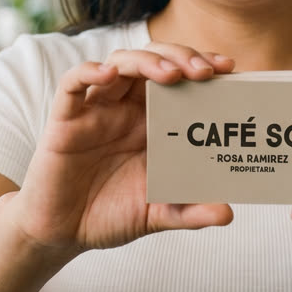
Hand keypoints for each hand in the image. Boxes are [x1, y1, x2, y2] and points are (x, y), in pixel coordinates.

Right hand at [12, 44, 234, 251]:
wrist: (62, 234)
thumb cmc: (109, 216)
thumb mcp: (157, 216)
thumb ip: (190, 212)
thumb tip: (228, 213)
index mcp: (153, 122)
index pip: (181, 79)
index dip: (203, 67)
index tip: (230, 69)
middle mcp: (126, 108)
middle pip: (155, 60)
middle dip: (182, 57)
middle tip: (206, 72)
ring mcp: (96, 110)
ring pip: (121, 63)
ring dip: (147, 61)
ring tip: (171, 73)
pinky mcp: (65, 119)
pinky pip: (73, 84)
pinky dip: (89, 72)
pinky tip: (109, 74)